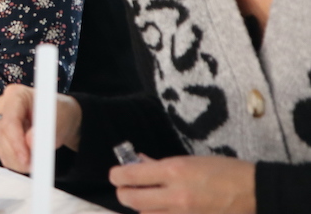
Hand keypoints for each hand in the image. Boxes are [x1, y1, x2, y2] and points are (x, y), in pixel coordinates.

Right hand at [0, 84, 81, 172]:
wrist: (59, 120)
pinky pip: (2, 153)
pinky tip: (29, 161)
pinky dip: (15, 162)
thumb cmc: (59, 114)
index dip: (16, 141)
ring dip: (17, 160)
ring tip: (36, 163)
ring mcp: (0, 121)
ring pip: (0, 146)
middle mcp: (3, 106)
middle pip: (1, 134)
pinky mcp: (0, 136)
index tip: (26, 158)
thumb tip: (30, 143)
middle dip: (17, 153)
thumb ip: (45, 131)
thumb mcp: (58, 121)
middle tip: (34, 164)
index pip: (9, 120)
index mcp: (16, 94)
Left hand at [109, 155, 255, 213]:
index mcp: (174, 171)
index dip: (117, 175)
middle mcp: (175, 195)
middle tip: (124, 189)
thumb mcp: (190, 161)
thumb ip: (161, 165)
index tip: (115, 175)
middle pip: (132, 199)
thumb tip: (139, 163)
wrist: (254, 192)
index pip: (132, 175)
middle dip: (123, 193)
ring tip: (142, 200)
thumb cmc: (224, 171)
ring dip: (140, 207)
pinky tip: (158, 210)